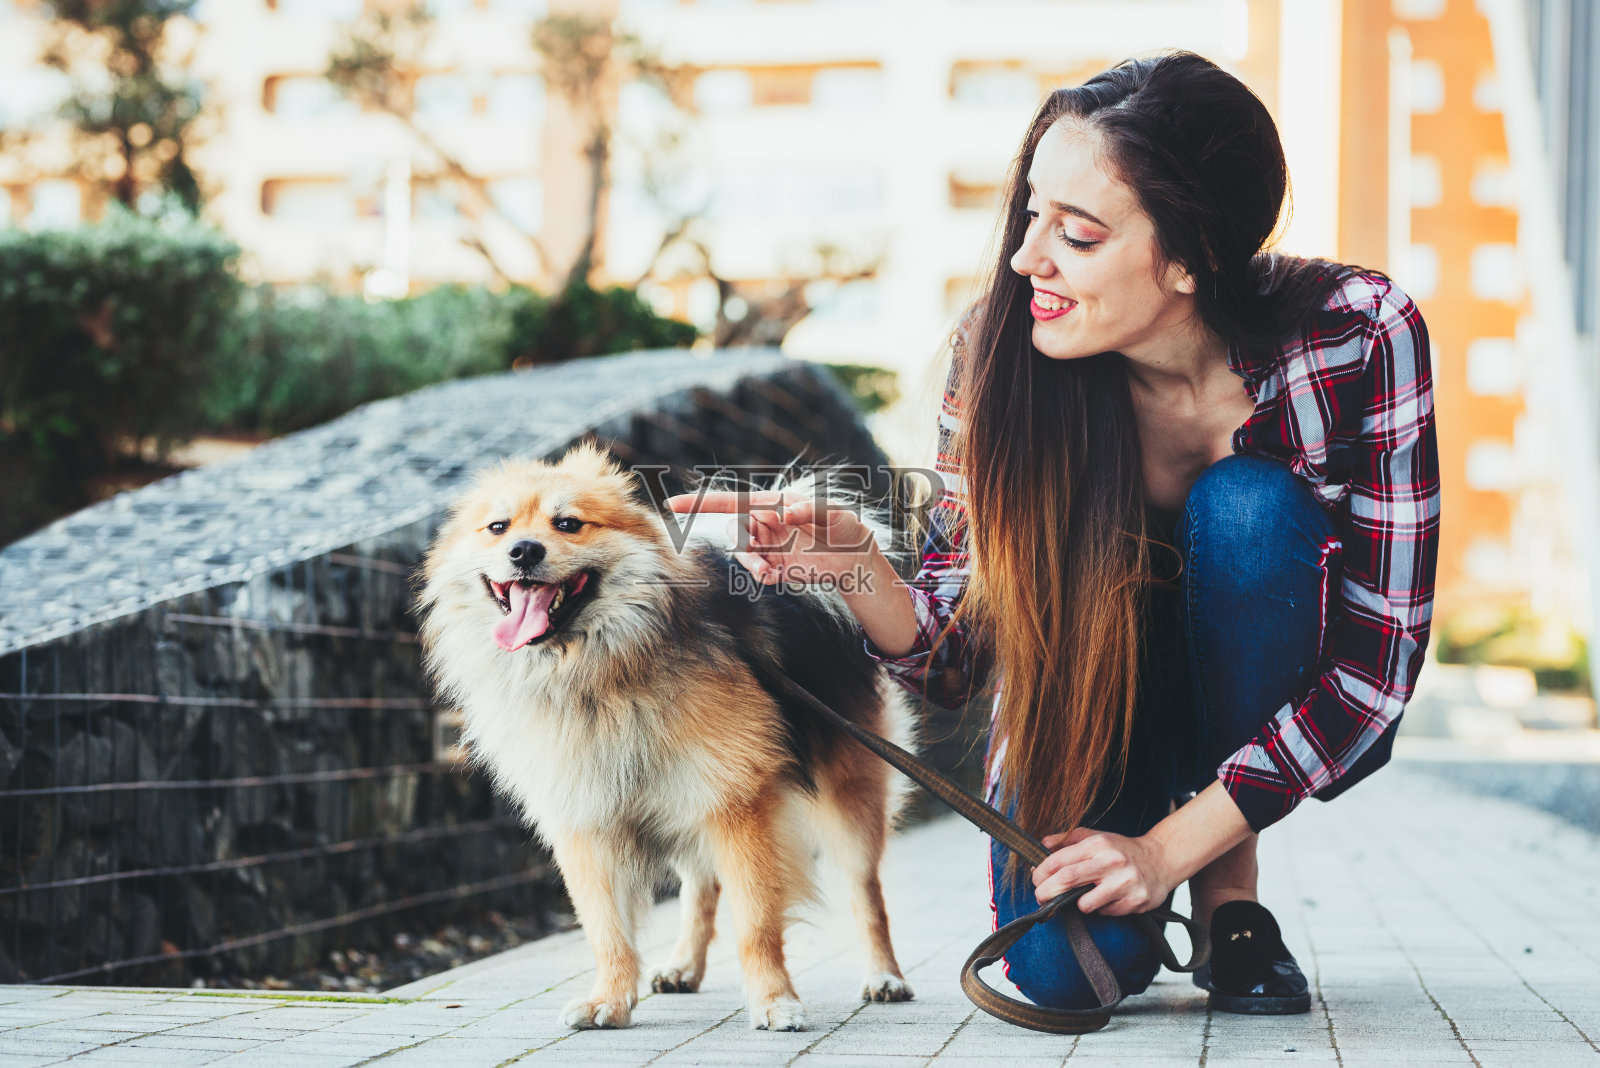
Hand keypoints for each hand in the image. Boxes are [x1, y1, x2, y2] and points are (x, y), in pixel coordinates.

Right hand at [663, 489, 877, 587]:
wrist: (858, 560)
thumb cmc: (848, 527)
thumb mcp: (836, 514)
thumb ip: (811, 510)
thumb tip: (785, 512)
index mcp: (774, 503)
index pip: (732, 502)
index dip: (701, 503)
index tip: (673, 503)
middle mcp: (767, 524)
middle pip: (735, 530)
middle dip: (741, 542)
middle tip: (762, 552)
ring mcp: (770, 547)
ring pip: (743, 553)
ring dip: (749, 563)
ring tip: (766, 572)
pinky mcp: (776, 568)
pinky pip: (757, 571)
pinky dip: (759, 574)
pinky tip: (774, 576)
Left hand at [1031, 827, 1178, 916]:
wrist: (1161, 860)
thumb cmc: (1121, 850)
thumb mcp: (1095, 837)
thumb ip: (1067, 840)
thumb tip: (1041, 844)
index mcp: (1097, 844)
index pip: (1060, 860)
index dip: (1042, 873)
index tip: (1035, 880)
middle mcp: (1111, 861)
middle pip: (1068, 880)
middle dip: (1048, 892)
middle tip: (1040, 898)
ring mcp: (1125, 882)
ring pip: (1087, 904)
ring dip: (1078, 904)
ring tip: (1082, 898)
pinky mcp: (1136, 900)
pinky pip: (1106, 913)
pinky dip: (1100, 909)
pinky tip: (1108, 899)